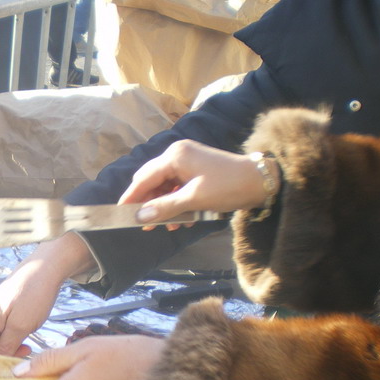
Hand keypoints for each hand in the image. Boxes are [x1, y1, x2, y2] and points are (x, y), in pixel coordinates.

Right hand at [0, 233, 96, 355]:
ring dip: (5, 355)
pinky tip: (25, 348)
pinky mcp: (6, 319)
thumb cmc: (32, 293)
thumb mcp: (21, 326)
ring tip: (23, 355)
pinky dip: (12, 346)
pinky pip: (4, 339)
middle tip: (10, 372)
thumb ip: (5, 347)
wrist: (47, 269)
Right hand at [118, 140, 274, 229]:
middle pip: (152, 180)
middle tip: (145, 225)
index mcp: (175, 156)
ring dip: (164, 206)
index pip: (144, 178)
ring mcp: (187, 160)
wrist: (259, 181)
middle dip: (148, 203)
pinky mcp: (196, 169)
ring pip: (165, 185)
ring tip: (168, 226)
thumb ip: (164, 207)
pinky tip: (181, 219)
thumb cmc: (227, 186)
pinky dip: (176, 202)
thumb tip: (139, 216)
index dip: (131, 197)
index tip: (120, 213)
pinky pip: (177, 186)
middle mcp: (177, 154)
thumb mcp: (193, 200)